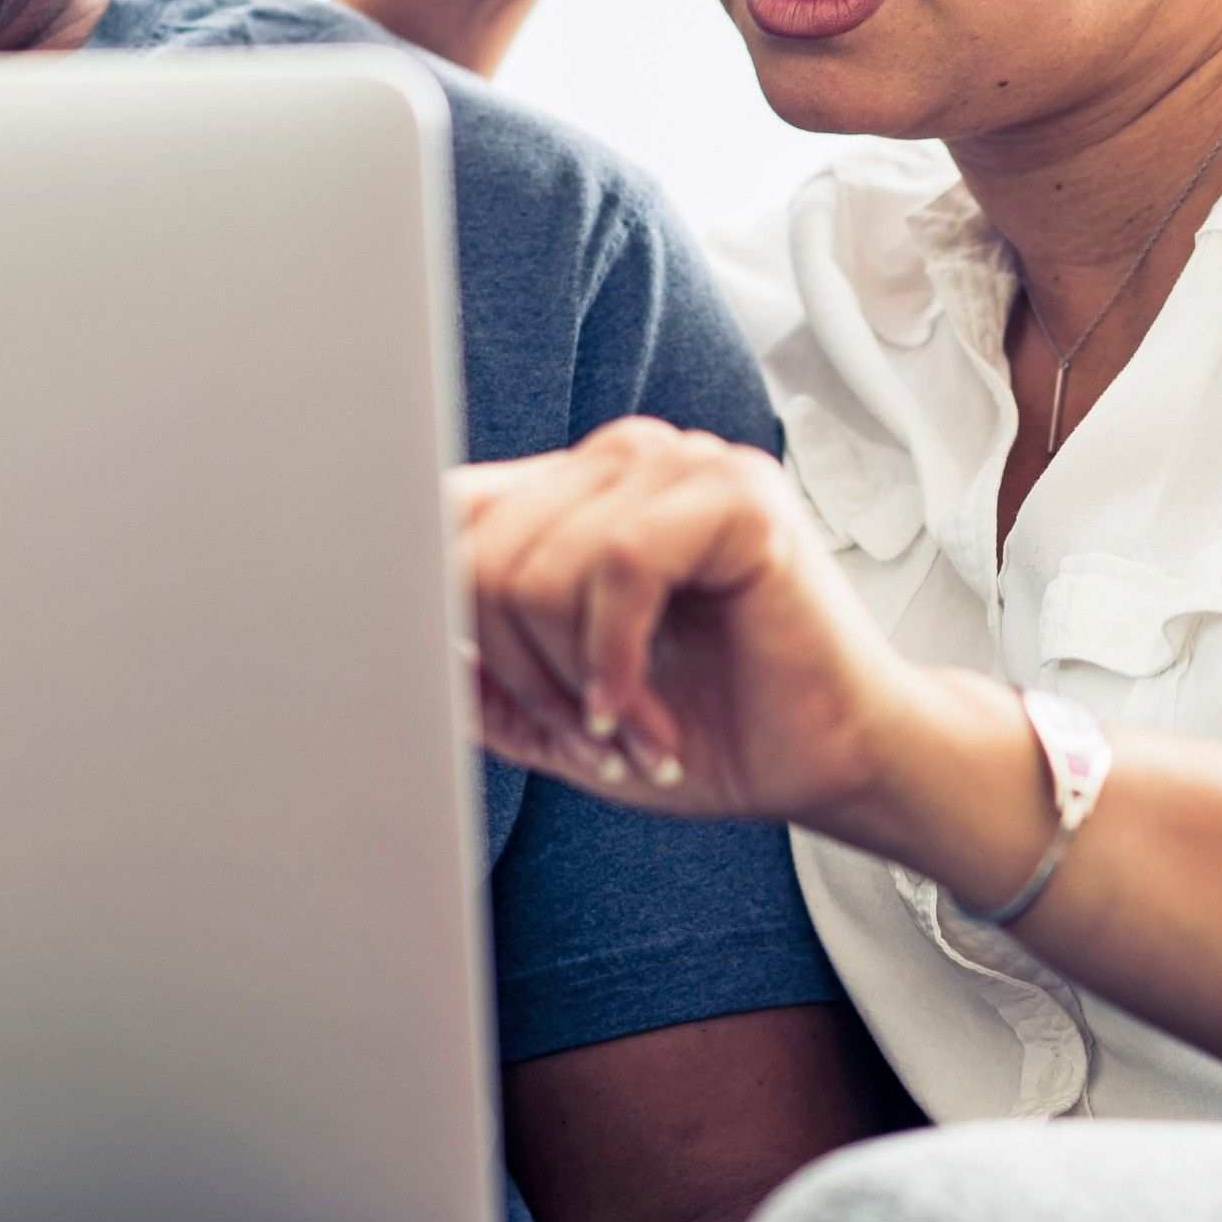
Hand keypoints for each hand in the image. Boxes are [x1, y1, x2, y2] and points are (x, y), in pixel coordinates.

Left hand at [452, 418, 922, 825]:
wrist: (832, 761)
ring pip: (542, 566)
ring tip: (626, 727)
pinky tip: (640, 713)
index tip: (481, 696)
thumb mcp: (561, 711)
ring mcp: (685, 465)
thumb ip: (478, 673)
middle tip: (584, 732)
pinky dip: (615, 662)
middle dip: (519, 672)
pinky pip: (617, 565)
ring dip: (572, 680)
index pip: (451, 513)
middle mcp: (626, 459)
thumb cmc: (709, 730)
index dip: (441, 613)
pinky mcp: (737, 496)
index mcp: (578, 490)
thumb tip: (390, 645)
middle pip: (481, 553)